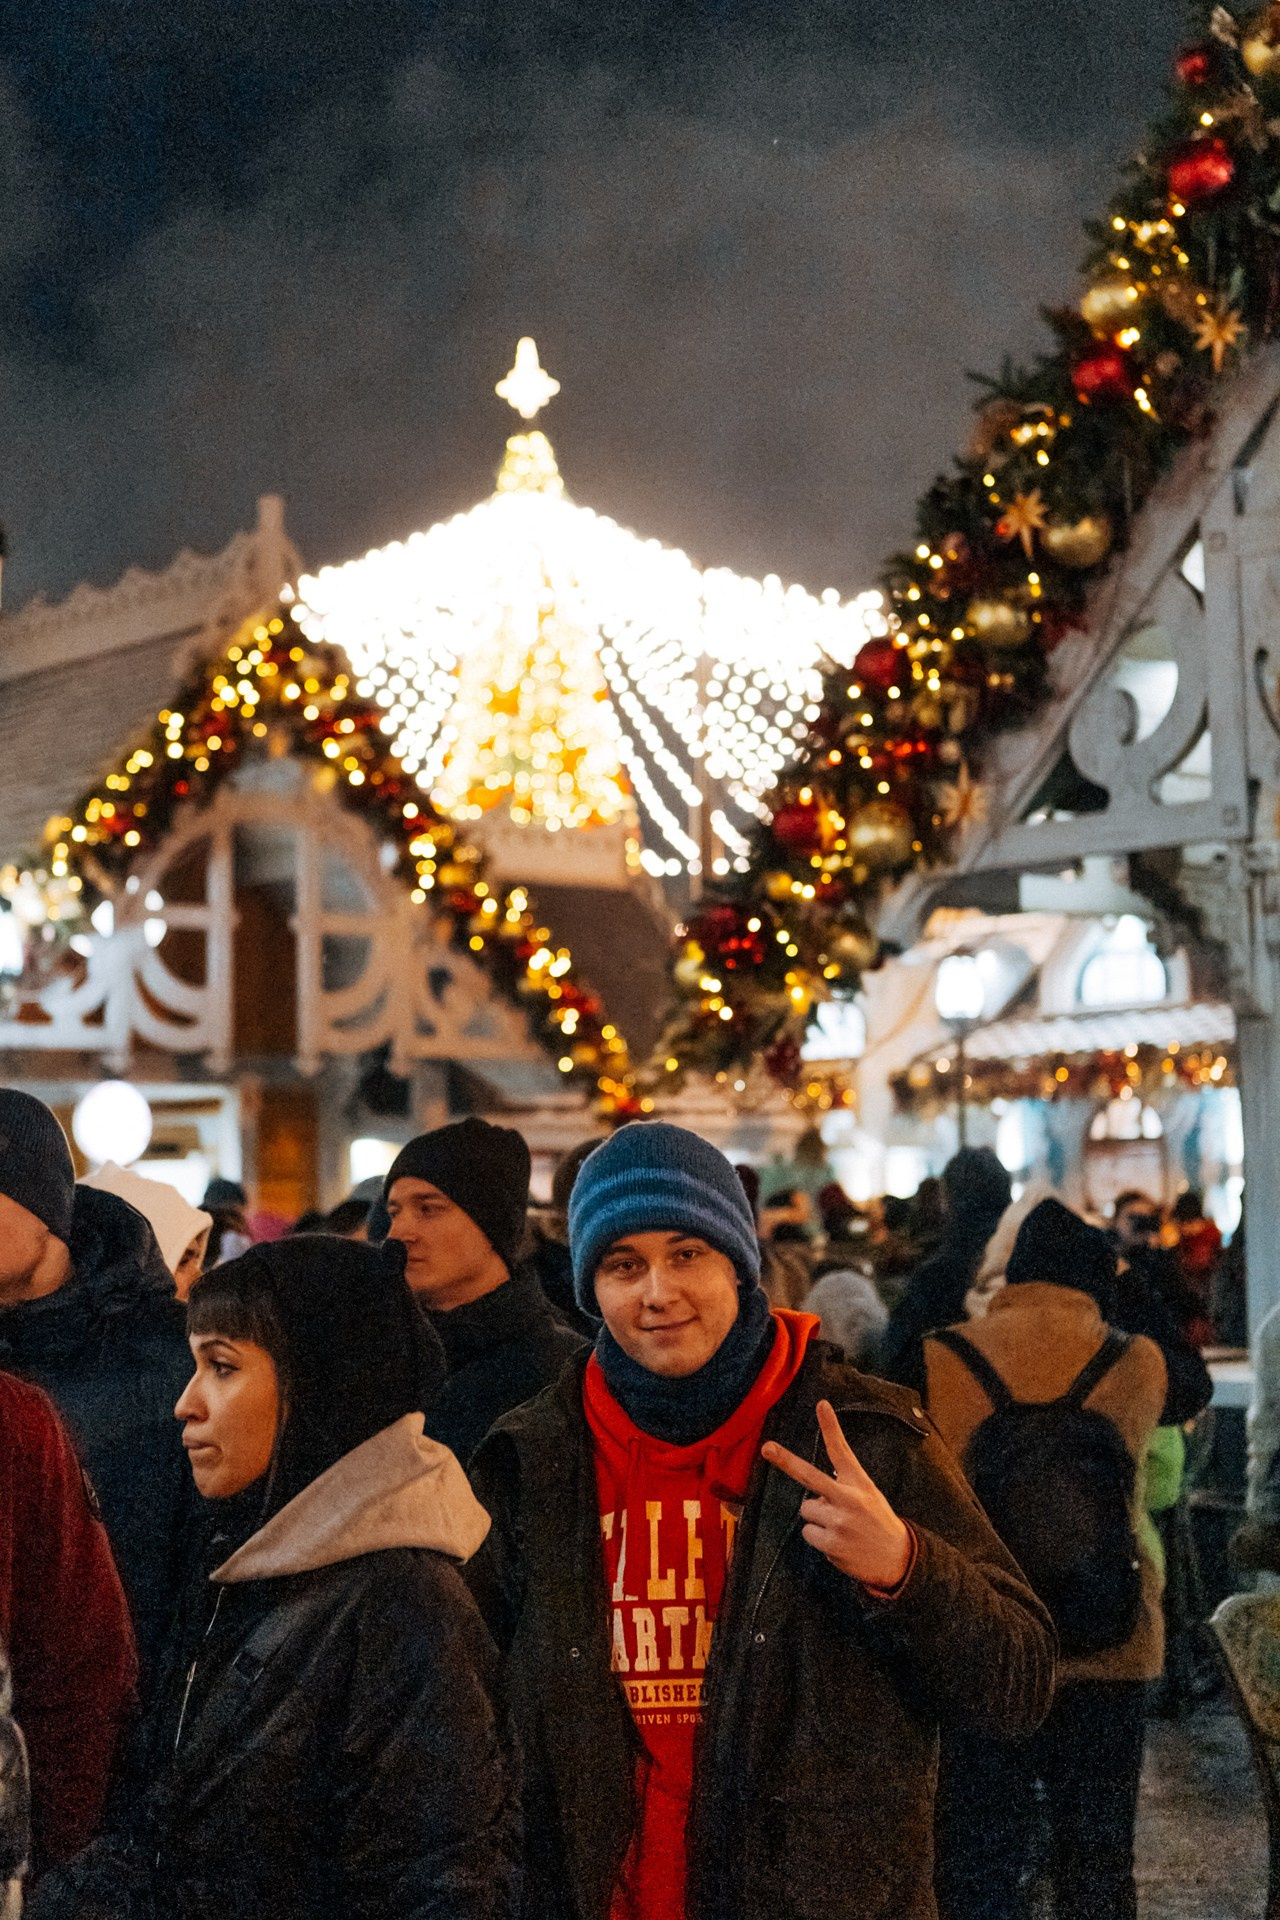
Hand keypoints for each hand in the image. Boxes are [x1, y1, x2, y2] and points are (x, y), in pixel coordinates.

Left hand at [762, 1400, 912, 1591]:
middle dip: (786, 1461)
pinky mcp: (832, 1544)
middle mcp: (849, 1499)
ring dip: (817, 1519)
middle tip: (767, 1448)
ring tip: (841, 1527)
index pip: (842, 1451)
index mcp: (859, 1483)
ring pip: (806, 1510)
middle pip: (810, 1475)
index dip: (830, 1427)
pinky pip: (808, 1533)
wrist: (898, 1559)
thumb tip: (814, 1491)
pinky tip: (840, 1542)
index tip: (821, 1404)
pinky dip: (819, 1539)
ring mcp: (839, 1522)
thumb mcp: (868, 1494)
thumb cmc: (877, 1522)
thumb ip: (843, 1486)